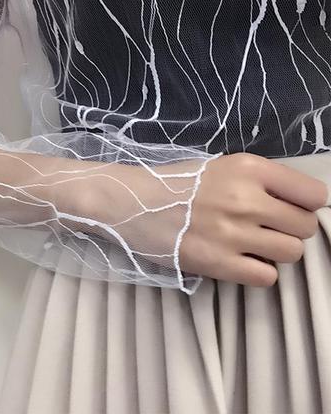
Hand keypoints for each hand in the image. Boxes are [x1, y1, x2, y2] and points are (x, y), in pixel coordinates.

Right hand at [69, 152, 327, 287]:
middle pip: (304, 226)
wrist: (133, 203)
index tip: (291, 209)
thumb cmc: (176, 183)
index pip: (313, 194)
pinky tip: (239, 261)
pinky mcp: (219, 264)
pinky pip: (267, 277)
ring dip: (275, 251)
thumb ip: (260, 180)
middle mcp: (246, 199)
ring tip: (251, 246)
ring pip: (291, 253)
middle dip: (290, 229)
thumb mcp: (220, 166)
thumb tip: (296, 202)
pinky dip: (258, 272)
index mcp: (248, 169)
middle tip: (266, 229)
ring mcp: (233, 233)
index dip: (306, 204)